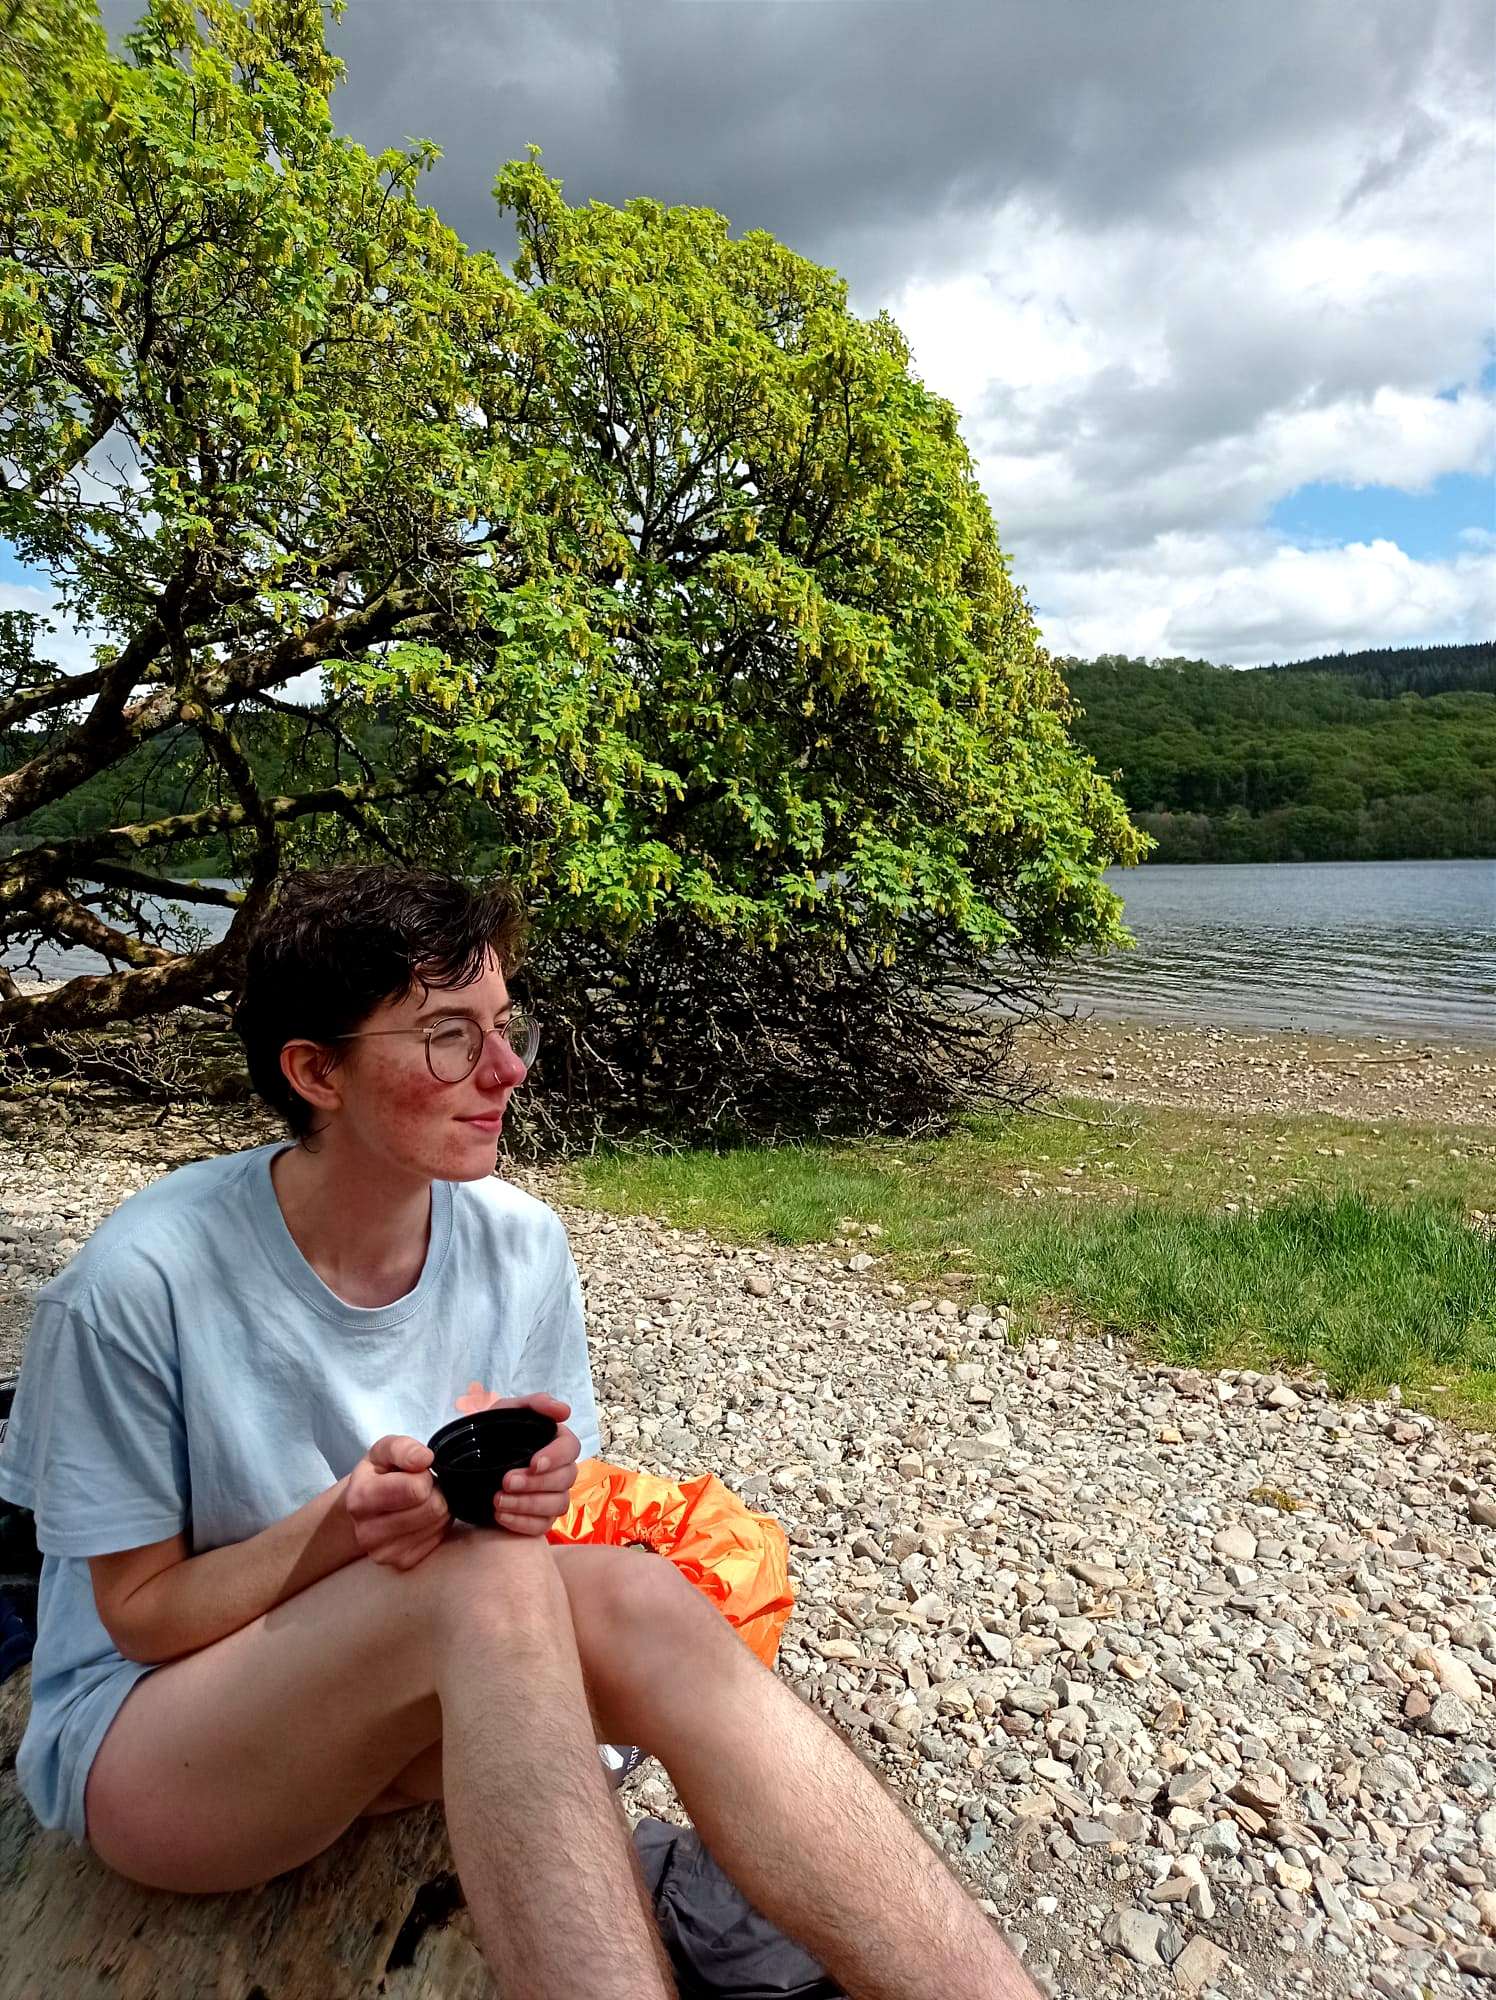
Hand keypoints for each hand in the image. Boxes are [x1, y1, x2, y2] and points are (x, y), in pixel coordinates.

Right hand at [346, 1434, 450, 1569]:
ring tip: (421, 1502)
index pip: (417, 1490)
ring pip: (437, 1524)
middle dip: (434, 1492)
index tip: (416, 1474)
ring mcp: (383, 1553)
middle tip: (422, 1488)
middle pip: (432, 1508)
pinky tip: (421, 1518)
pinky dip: (436, 1526)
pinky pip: (437, 1541)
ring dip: (437, 1508)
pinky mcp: (401, 1563)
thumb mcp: (385, 1450)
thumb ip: (404, 1448)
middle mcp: (367, 1532)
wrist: (364, 1507)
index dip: (424, 1476)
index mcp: (360, 1499)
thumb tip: (424, 1459)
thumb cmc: (378, 1474)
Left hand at [455, 1384, 582, 1537]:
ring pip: (557, 1505)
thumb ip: (534, 1403)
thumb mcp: (506, 1411)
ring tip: (497, 1501)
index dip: (556, 1457)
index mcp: (556, 1442)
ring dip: (527, 1504)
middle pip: (566, 1479)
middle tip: (505, 1482)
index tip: (534, 1463)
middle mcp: (560, 1470)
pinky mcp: (540, 1519)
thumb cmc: (490, 1434)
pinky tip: (500, 1515)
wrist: (466, 1465)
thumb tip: (565, 1411)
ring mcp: (552, 1496)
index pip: (571, 1448)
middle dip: (536, 1483)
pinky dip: (521, 1523)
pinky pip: (541, 1527)